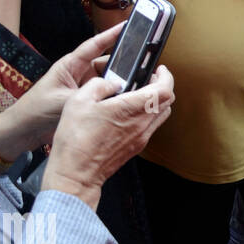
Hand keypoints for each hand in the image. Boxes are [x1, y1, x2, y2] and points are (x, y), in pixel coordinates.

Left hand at [0, 23, 125, 157]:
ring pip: (109, 80)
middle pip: (108, 63)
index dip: (111, 34)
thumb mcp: (64, 100)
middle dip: (124, 63)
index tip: (128, 25)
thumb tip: (116, 90)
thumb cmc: (36, 110)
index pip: (94, 45)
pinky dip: (116, 96)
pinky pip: (106, 94)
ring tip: (137, 84)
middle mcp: (79, 73)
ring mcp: (84, 87)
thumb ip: (90, 94)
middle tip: (143, 63)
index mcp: (70, 65)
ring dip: (120, 83)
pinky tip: (126, 99)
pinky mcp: (86, 101)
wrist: (23, 131)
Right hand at [42, 67, 175, 208]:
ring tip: (140, 94)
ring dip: (157, 101)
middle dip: (162, 86)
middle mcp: (142, 124)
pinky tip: (130, 113)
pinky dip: (148, 115)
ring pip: (162, 114)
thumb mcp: (78, 101)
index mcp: (131, 109)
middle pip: (167, 101)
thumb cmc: (76, 140)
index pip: (165, 90)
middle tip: (149, 79)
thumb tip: (112, 83)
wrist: (77, 173)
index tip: (160, 70)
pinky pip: (151, 126)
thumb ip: (99, 85)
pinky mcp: (136, 146)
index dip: (166, 76)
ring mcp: (141, 137)